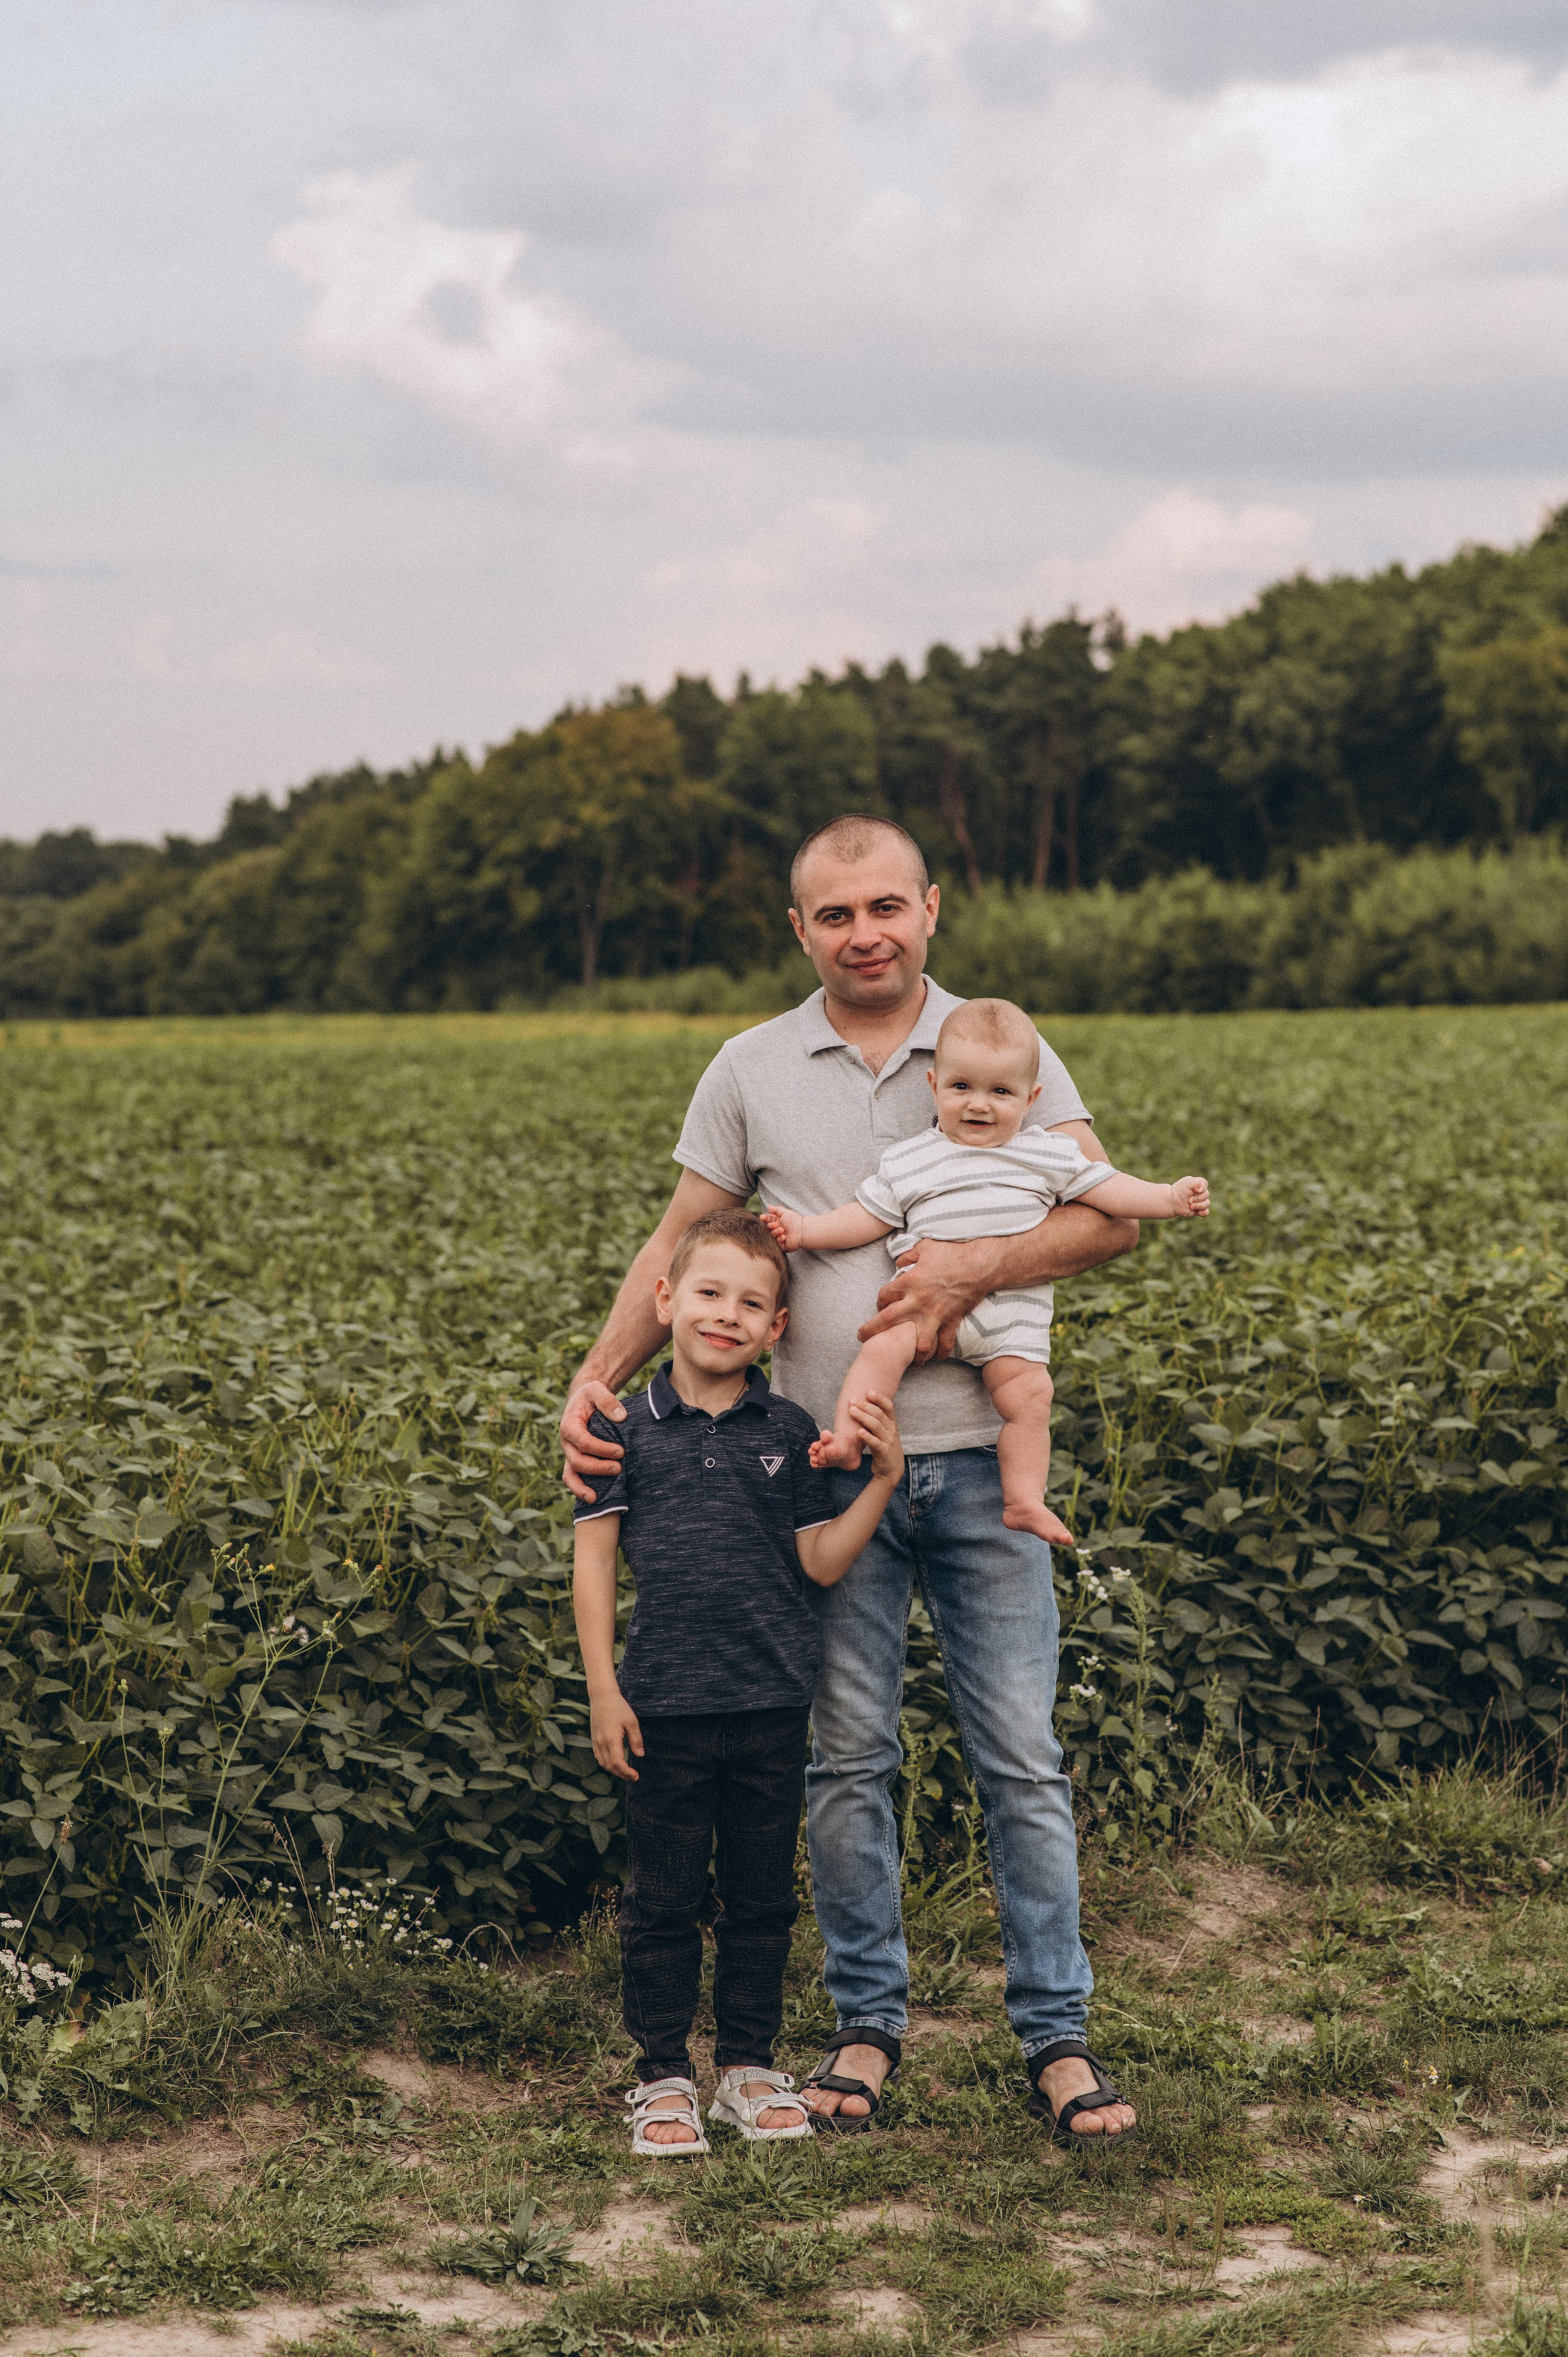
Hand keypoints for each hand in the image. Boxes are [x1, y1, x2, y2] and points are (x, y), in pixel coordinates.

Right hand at [560, 1380, 626, 1503]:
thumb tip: (621, 1417)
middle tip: (619, 1468)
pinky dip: (579, 1489)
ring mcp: (569, 1453)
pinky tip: (593, 1498)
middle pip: (578, 1461)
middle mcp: (566, 1442)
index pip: (583, 1442)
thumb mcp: (597, 1390)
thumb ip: (607, 1401)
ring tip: (597, 1497)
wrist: (583, 1400)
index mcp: (569, 1425)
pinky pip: (572, 1478)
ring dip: (583, 1486)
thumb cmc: (591, 1396)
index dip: (601, 1449)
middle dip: (598, 1467)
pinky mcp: (574, 1460)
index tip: (620, 1451)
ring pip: (571, 1474)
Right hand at [591, 1689, 643, 1780]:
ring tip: (625, 1771)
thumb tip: (640, 1755)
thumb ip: (636, 1739)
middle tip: (633, 1776)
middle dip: (622, 1774)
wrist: (602, 1697)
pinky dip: (607, 1764)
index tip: (636, 1776)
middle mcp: (601, 1743)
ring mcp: (595, 1742)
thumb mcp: (632, 1722)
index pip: (617, 1763)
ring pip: (603, 1763)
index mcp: (611, 1739)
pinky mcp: (594, 1739)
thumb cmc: (619, 1707)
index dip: (626, 1772)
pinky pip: (599, 1757)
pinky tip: (615, 1763)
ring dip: (614, 1770)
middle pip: (610, 1766)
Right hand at [760, 1206, 802, 1252]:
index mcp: (777, 1221)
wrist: (803, 1231)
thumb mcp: (785, 1212)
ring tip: (782, 1230)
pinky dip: (779, 1239)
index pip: (767, 1220)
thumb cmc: (795, 1220)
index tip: (762, 1217)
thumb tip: (768, 1207)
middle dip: (770, 1226)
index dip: (764, 1218)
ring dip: (775, 1232)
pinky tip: (784, 1237)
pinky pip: (775, 1243)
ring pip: (771, 1235)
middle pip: (767, 1228)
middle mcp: (776, 1229)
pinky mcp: (781, 1245)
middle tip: (776, 1225)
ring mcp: (778, 1237)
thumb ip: (776, 1210)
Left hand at [847, 1391, 903, 1484]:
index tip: (869, 1391)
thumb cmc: (884, 1448)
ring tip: (851, 1411)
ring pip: (876, 1425)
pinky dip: (867, 1436)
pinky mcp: (884, 1452)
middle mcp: (891, 1431)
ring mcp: (888, 1441)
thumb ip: (877, 1420)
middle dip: (865, 1406)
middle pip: (879, 1414)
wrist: (891, 1470)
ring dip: (863, 1416)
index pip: (889, 1406)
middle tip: (852, 1401)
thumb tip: (864, 1404)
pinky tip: (858, 1432)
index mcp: (892, 1424)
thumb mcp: (884, 1432)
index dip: (880, 1398)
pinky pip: (875, 1442)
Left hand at [855, 1237, 985, 1361]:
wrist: (980, 1264)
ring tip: (907, 1360)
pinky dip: (941, 1352)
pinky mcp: (952, 1320)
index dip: (879, 1301)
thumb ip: (908, 1256)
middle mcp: (919, 1301)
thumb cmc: (952, 1252)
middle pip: (889, 1320)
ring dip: (911, 1353)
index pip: (884, 1295)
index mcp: (909, 1282)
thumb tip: (900, 1263)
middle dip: (872, 1330)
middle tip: (862, 1338)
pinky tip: (936, 1357)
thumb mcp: (925, 1247)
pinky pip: (946, 1342)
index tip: (880, 1305)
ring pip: (919, 1342)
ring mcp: (936, 1314)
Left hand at [1170, 1176, 1209, 1218]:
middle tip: (1188, 1200)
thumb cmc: (1179, 1190)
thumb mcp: (1186, 1182)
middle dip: (1197, 1198)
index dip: (1201, 1187)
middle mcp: (1201, 1193)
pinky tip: (1197, 1212)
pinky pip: (1206, 1212)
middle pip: (1206, 1194)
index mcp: (1198, 1184)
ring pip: (1207, 1203)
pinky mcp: (1199, 1209)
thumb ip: (1196, 1182)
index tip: (1193, 1190)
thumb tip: (1200, 1190)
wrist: (1172, 1201)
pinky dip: (1203, 1212)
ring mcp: (1201, 1201)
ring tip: (1190, 1206)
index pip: (1205, 1184)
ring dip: (1199, 1205)